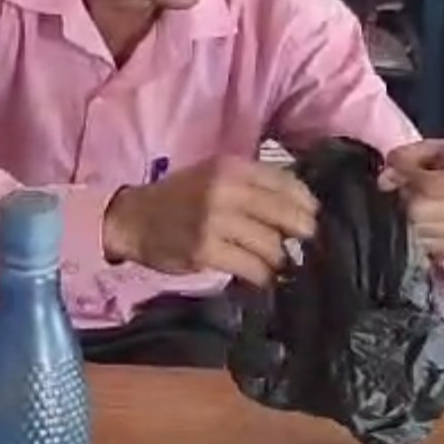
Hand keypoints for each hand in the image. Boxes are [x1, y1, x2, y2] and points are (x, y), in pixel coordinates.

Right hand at [102, 157, 317, 287]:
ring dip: (279, 259)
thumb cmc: (179, 197)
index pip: (288, 184)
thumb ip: (253, 185)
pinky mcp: (205, 251)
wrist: (133, 219)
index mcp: (231, 167)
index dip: (307, 205)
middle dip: (301, 234)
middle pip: (287, 215)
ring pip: (272, 246)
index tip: (310, 219)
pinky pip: (252, 268)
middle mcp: (225, 190)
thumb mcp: (214, 175)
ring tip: (275, 263)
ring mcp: (214, 221)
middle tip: (300, 245)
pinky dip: (262, 276)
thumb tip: (301, 206)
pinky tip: (259, 276)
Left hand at [379, 139, 443, 260]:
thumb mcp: (437, 149)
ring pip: (418, 233)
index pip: (424, 187)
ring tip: (414, 205)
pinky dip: (416, 234)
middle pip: (417, 213)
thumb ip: (408, 157)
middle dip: (402, 201)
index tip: (396, 172)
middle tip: (404, 191)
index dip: (404, 178)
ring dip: (407, 219)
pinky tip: (421, 220)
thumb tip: (384, 179)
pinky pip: (425, 247)